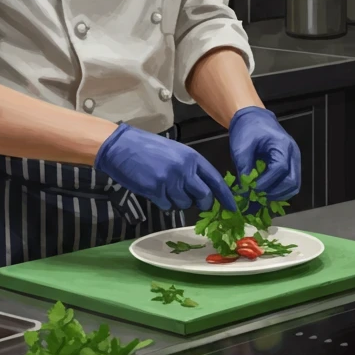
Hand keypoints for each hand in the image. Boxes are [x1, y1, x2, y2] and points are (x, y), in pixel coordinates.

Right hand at [95, 124, 235, 213]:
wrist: (121, 146)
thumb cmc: (147, 148)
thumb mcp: (175, 153)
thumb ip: (190, 169)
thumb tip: (203, 189)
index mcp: (192, 157)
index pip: (216, 180)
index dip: (225, 196)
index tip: (232, 208)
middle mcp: (184, 169)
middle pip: (204, 196)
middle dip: (201, 203)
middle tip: (193, 201)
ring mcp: (170, 180)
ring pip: (185, 204)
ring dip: (178, 201)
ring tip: (166, 188)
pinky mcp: (156, 189)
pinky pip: (167, 205)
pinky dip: (163, 202)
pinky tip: (155, 189)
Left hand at [228, 106, 300, 200]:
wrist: (253, 118)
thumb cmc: (247, 129)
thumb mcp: (241, 147)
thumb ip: (244, 168)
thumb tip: (245, 189)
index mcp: (282, 145)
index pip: (280, 169)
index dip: (266, 182)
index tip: (251, 189)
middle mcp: (293, 153)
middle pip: (292, 182)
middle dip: (274, 193)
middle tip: (256, 196)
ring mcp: (294, 160)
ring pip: (294, 186)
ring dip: (278, 195)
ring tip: (260, 197)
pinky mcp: (291, 165)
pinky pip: (290, 183)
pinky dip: (279, 191)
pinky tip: (265, 193)